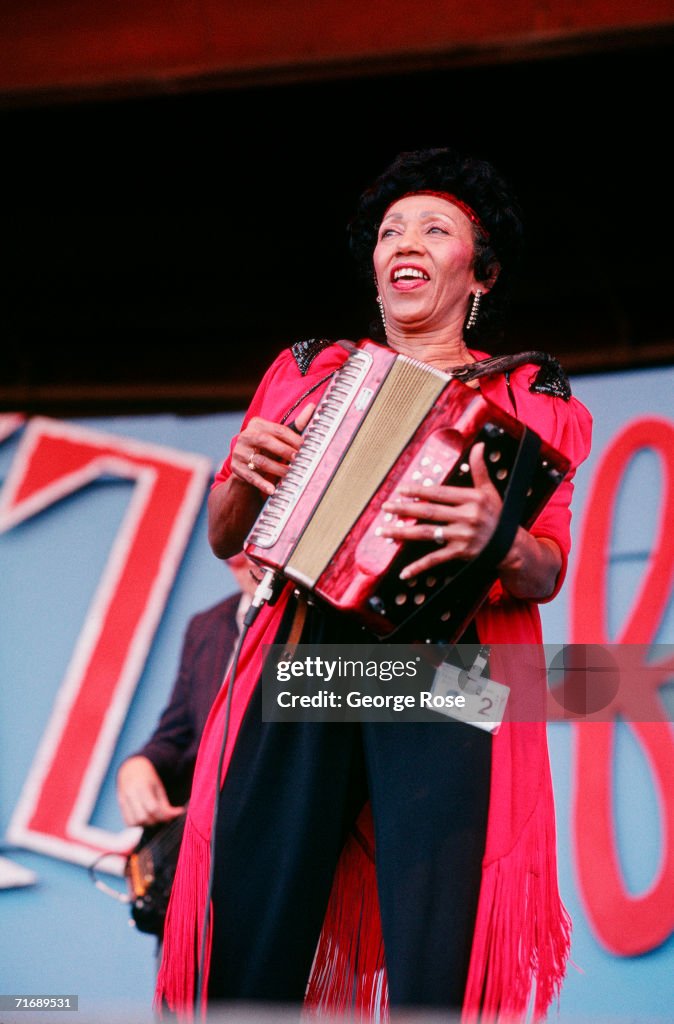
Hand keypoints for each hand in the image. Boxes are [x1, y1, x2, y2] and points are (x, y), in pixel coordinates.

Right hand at [116, 756, 183, 827]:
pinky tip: (144, 818)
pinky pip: (128, 822)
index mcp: (142, 786)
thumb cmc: (147, 777)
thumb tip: (175, 815)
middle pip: (143, 817)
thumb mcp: (159, 787)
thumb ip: (165, 804)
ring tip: (153, 817)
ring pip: (134, 822)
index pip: (152, 808)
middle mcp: (130, 794)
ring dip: (145, 824)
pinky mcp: (120, 805)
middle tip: (162, 817)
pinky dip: (137, 824)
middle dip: (155, 821)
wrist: (131, 768)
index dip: (164, 815)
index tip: (172, 815)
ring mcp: (123, 800)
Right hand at [232, 404, 315, 496]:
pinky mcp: (236, 468)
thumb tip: (313, 407)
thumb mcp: (280, 437)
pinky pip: (250, 476)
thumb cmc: (268, 449)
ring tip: (291, 475)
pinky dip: (262, 483)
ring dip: (277, 469)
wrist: (247, 466)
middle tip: (298, 460)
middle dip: (284, 451)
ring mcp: (238, 452)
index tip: (306, 447)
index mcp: (256, 424)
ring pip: (260, 460)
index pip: (278, 429)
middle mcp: (245, 436)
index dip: (293, 438)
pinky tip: (272, 489)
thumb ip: (296, 425)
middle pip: (265, 441)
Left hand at [380, 443, 502, 579]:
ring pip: (427, 534)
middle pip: (429, 512)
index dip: (419, 491)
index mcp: (472, 499)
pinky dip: (419, 567)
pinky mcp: (461, 554)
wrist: (511, 546)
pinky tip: (404, 572)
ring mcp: (463, 537)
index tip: (401, 489)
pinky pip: (435, 559)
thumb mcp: (490, 491)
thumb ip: (480, 469)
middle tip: (385, 507)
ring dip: (403, 533)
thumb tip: (478, 445)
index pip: (440, 493)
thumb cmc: (498, 515)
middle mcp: (467, 517)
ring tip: (385, 531)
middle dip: (404, 509)